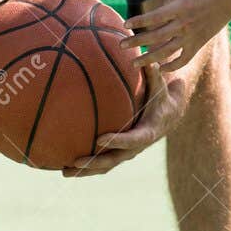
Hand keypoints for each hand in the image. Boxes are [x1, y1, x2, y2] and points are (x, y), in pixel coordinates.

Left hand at [63, 64, 185, 177]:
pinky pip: (102, 162)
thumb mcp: (160, 87)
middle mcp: (136, 147)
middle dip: (95, 162)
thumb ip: (154, 76)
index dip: (116, 141)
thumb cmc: (160, 98)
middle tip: (76, 161)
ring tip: (64, 171)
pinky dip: (86, 166)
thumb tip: (149, 59)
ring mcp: (127, 153)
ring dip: (86, 170)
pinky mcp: (120, 153)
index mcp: (147, 133)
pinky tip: (66, 164)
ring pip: (106, 165)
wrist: (166, 117)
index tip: (100, 139)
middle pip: (114, 159)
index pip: (132, 140)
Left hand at [126, 0, 230, 72]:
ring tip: (134, 64)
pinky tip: (160, 68)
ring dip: (150, 59)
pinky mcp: (198, 44)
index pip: (155, 16)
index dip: (139, 21)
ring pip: (168, 52)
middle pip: (157, 36)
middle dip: (137, 42)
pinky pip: (184, 59)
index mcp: (180, 7)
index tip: (125, 24)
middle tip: (121, 46)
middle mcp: (184, 24)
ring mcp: (191, 36)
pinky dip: (172, 66)